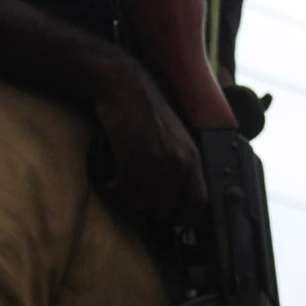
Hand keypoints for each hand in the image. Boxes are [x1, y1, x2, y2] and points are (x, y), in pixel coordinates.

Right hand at [87, 53, 204, 227]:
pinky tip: (108, 180)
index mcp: (193, 160)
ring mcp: (158, 161)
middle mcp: (180, 163)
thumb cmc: (147, 115)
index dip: (180, 218)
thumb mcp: (177, 140)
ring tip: (119, 183)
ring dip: (126, 198)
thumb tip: (171, 206)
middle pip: (164, 211)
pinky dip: (112, 190)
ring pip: (141, 203)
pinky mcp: (134, 157)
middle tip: (132, 192)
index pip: (197, 206)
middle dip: (145, 207)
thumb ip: (180, 168)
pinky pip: (123, 191)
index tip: (164, 218)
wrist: (127, 88)